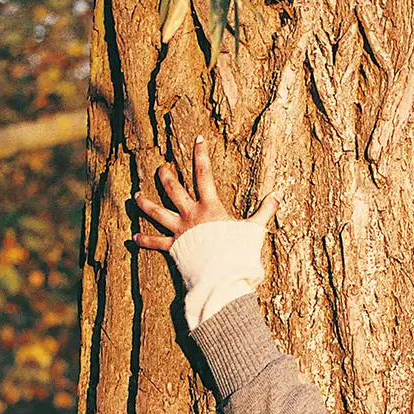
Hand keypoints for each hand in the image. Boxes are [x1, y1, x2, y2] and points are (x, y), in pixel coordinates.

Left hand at [128, 135, 280, 251]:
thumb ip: (265, 211)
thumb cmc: (238, 252)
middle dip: (166, 175)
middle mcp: (191, 214)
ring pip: (157, 213)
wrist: (221, 274)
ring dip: (145, 204)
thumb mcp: (254, 229)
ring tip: (136, 196)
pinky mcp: (174, 248)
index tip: (199, 139)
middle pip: (173, 189)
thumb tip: (280, 195)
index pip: (204, 173)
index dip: (201, 154)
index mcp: (210, 206)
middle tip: (161, 167)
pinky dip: (145, 240)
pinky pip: (156, 243)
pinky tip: (133, 237)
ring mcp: (180, 231)